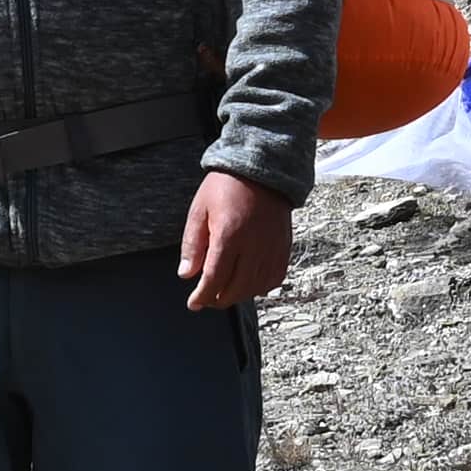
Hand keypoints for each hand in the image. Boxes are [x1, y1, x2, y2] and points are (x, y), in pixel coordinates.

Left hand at [176, 171, 296, 313]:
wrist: (262, 167)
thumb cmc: (227, 185)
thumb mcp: (200, 210)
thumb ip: (192, 244)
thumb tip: (187, 274)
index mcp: (229, 236)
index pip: (214, 279)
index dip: (202, 296)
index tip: (194, 303)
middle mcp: (253, 246)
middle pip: (236, 289)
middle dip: (218, 300)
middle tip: (207, 299)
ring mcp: (271, 248)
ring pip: (256, 287)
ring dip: (239, 295)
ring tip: (225, 292)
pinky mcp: (283, 247)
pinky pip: (274, 278)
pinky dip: (261, 287)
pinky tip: (249, 284)